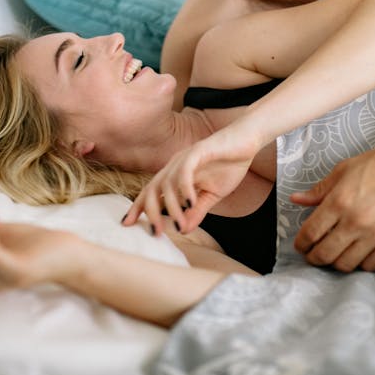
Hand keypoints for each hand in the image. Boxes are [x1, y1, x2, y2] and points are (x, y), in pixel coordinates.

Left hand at [123, 126, 260, 235]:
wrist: (247, 141)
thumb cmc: (228, 166)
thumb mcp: (211, 196)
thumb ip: (196, 212)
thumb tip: (183, 230)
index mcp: (174, 175)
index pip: (150, 192)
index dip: (137, 208)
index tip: (127, 225)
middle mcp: (174, 166)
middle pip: (152, 190)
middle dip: (150, 213)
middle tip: (156, 233)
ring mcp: (184, 158)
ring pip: (167, 184)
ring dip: (171, 207)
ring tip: (179, 224)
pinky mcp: (198, 151)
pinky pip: (184, 171)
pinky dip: (185, 188)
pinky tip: (191, 202)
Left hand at [291, 143, 374, 271]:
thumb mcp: (343, 170)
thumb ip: (319, 190)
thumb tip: (296, 200)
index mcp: (339, 202)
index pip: (310, 233)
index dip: (301, 243)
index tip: (300, 245)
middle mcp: (355, 222)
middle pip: (325, 254)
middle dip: (313, 257)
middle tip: (312, 254)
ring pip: (346, 265)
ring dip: (335, 262)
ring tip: (334, 254)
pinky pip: (371, 266)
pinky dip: (360, 263)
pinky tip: (357, 253)